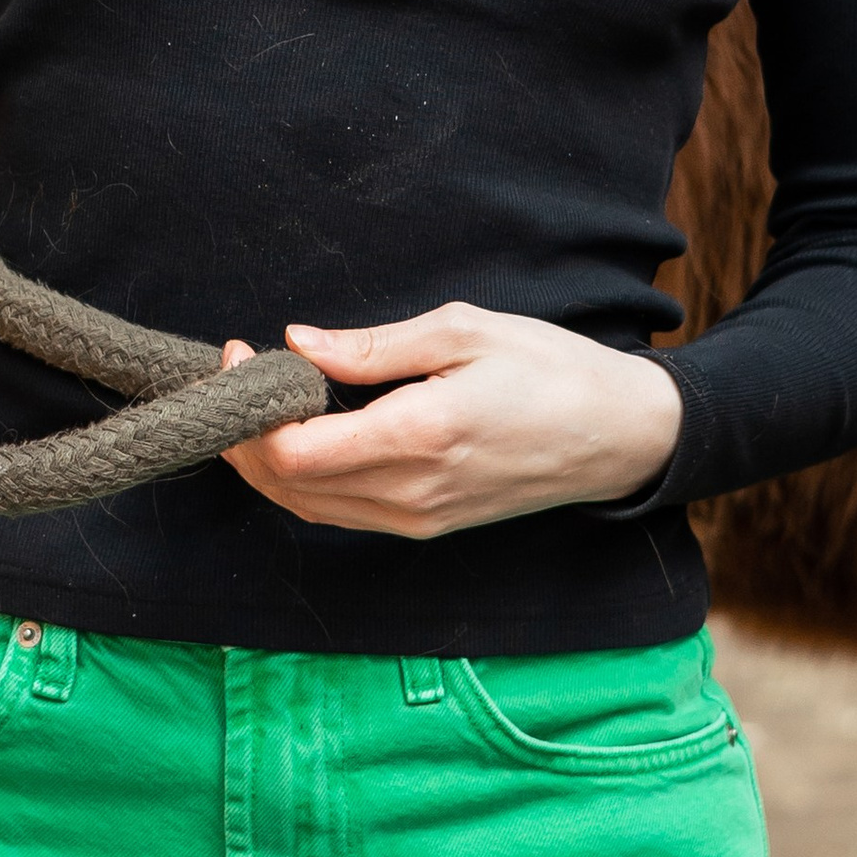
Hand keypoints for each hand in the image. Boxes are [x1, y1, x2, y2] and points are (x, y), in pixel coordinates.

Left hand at [220, 304, 684, 538]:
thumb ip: (371, 346)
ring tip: (253, 398)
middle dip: (241, 434)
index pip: (295, 452)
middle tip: (234, 373)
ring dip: (264, 460)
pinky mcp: (426, 525)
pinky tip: (296, 431)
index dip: (248, 408)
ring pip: (307, 506)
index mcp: (419, 438)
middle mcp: (412, 493)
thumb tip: (298, 341)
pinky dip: (300, 478)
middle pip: (287, 486)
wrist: (622, 435)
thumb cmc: (548, 368)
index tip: (239, 352)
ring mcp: (419, 518)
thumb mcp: (461, 332)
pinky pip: (340, 512)